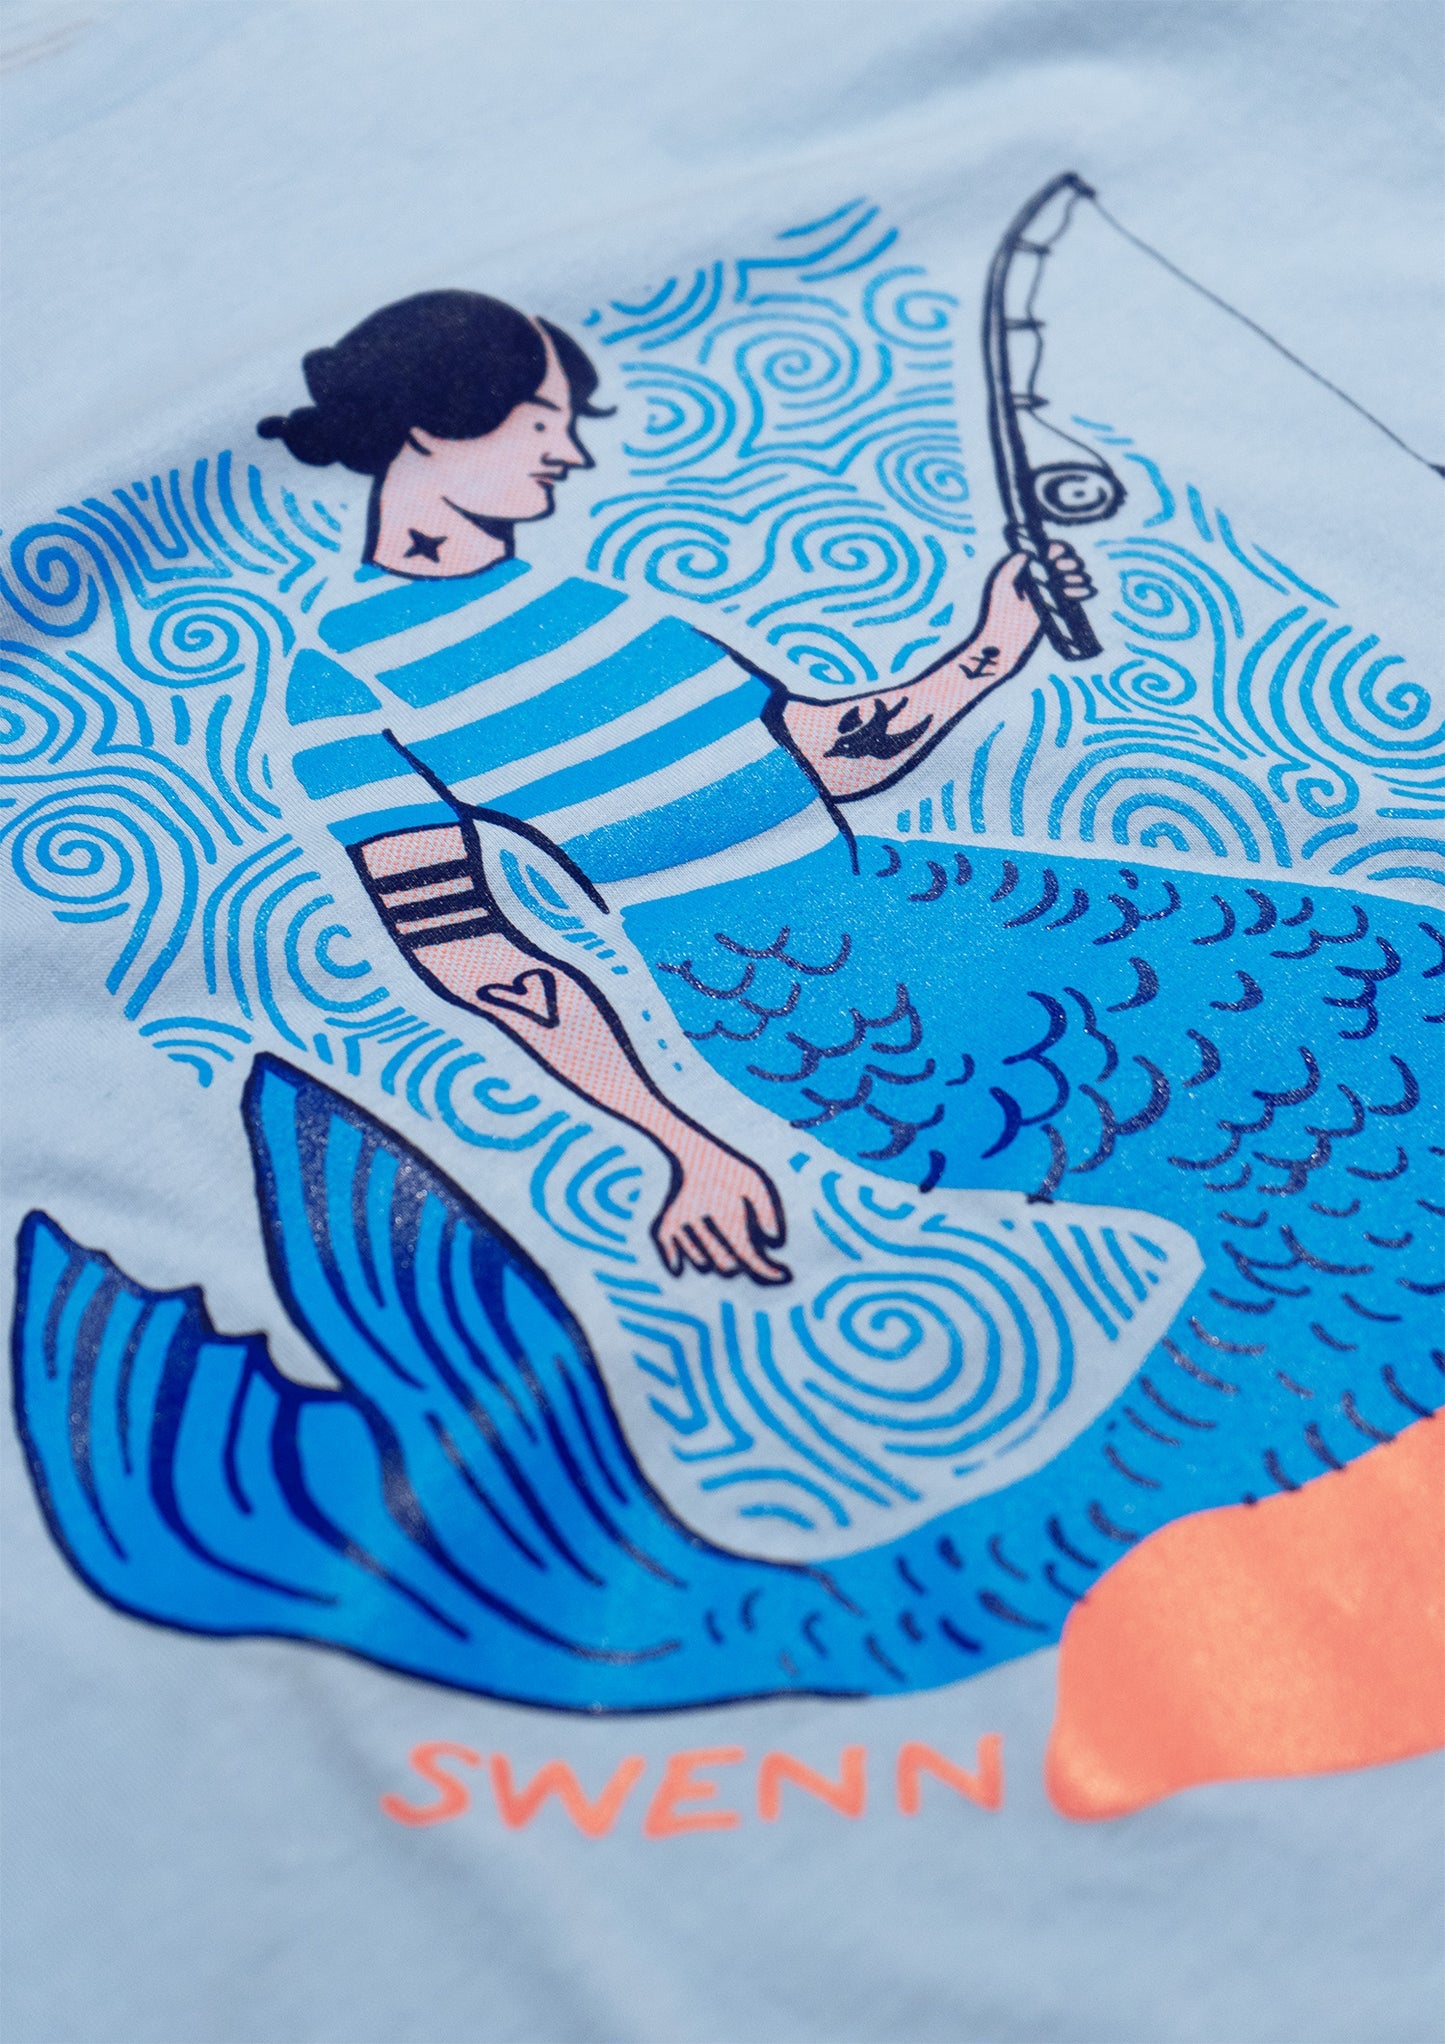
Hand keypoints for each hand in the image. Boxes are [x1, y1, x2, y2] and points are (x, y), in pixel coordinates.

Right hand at [652, 1143, 789, 1284]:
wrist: (695, 1152)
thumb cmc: (731, 1171)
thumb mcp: (757, 1183)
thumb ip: (769, 1213)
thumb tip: (774, 1243)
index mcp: (726, 1212)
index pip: (748, 1255)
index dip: (766, 1271)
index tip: (782, 1276)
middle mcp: (702, 1222)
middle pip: (726, 1267)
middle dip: (739, 1263)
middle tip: (742, 1247)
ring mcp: (681, 1226)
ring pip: (702, 1265)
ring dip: (713, 1259)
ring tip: (718, 1238)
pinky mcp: (664, 1227)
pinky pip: (673, 1261)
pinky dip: (680, 1263)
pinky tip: (685, 1262)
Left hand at [978, 541, 1095, 655]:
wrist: (1006, 640)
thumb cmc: (998, 613)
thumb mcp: (1001, 586)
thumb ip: (1011, 566)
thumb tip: (1029, 552)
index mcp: (1031, 567)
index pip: (1052, 550)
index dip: (1057, 549)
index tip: (1051, 557)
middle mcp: (1045, 576)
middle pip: (1069, 560)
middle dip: (1069, 563)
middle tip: (1058, 571)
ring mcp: (1055, 591)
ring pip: (1078, 575)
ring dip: (1077, 577)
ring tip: (1064, 590)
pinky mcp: (1062, 607)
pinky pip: (1080, 593)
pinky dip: (1084, 591)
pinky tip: (1081, 593)